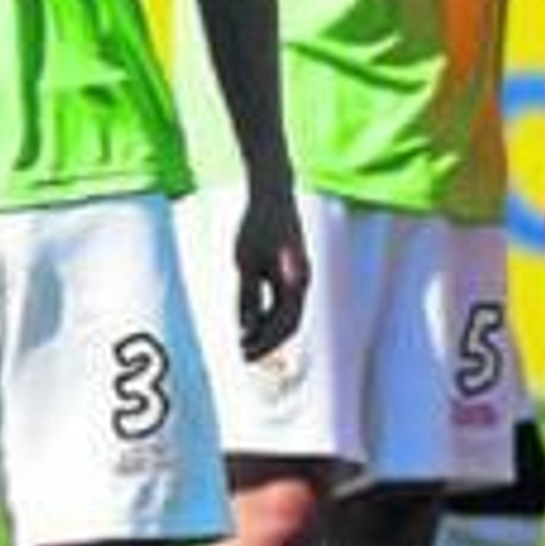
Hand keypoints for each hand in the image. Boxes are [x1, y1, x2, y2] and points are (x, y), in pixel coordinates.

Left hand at [234, 181, 309, 361]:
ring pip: (287, 313)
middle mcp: (302, 280)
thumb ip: (246, 297)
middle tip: (242, 354)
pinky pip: (283, 300)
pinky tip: (249, 318)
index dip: (264, 343)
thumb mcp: (244, 262)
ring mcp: (298, 274)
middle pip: (289, 324)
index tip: (242, 354)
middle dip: (267, 341)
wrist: (271, 191)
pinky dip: (268, 313)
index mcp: (295, 282)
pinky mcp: (291, 267)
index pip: (284, 326)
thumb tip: (244, 330)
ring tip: (243, 340)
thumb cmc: (255, 224)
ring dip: (267, 329)